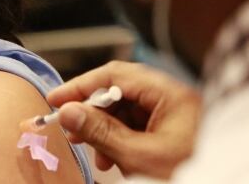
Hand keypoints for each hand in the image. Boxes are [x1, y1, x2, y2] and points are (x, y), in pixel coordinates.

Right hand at [47, 61, 201, 178]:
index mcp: (172, 94)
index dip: (82, 86)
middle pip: (121, 90)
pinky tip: (111, 158)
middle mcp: (175, 99)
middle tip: (70, 125)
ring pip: (127, 110)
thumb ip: (101, 132)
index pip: (116, 75)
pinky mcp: (174, 133)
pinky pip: (138, 126)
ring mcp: (176, 116)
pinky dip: (120, 140)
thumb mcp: (139, 156)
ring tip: (92, 151)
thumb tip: (69, 112)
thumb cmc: (191, 174)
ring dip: (104, 129)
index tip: (57, 99)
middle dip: (92, 110)